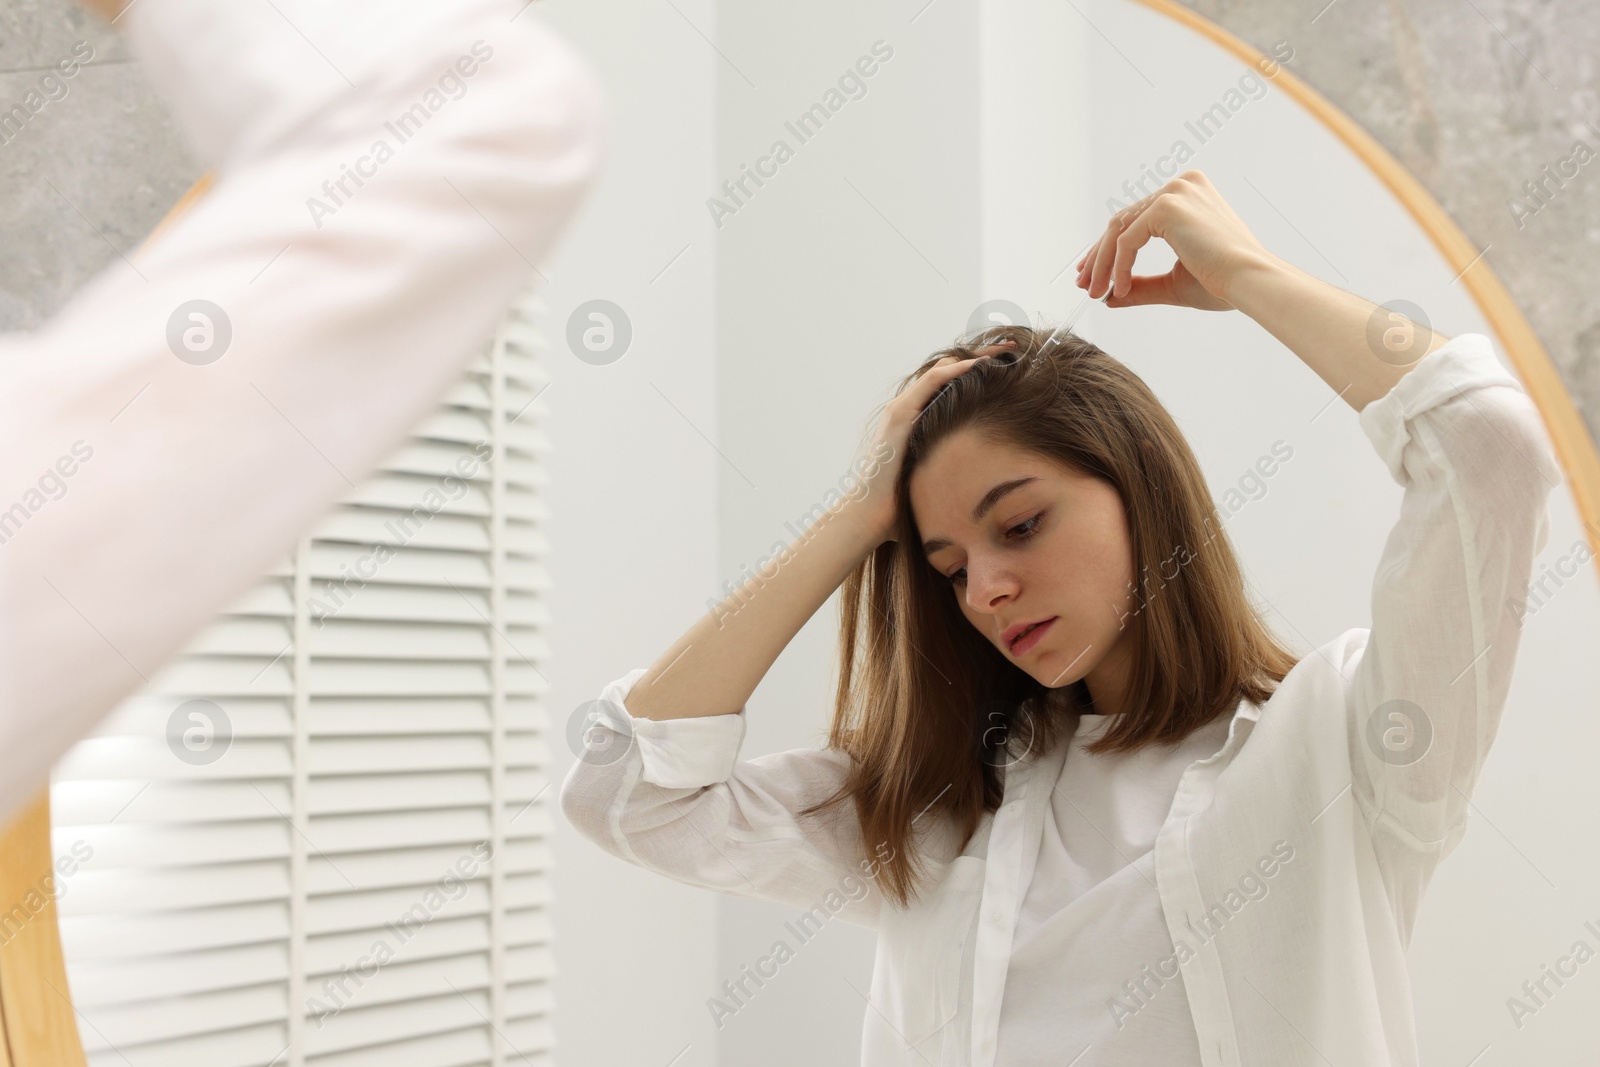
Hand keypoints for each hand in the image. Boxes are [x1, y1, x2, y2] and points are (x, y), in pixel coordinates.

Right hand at [853, 342, 1017, 543]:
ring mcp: (902, 410)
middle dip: (981, 357)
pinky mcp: (900, 414)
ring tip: (1003, 350)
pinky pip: (931, 382)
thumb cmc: (904, 504)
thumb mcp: (939, 478)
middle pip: (948, 371)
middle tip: (1012, 348)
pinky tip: (979, 366)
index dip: (979, 373)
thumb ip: (955, 469)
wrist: (873, 516)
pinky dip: (955, 371)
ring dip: (974, 357)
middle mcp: (909, 410)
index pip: (951, 386)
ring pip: (941, 370)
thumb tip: (987, 482)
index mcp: (919, 422)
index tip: (1010, 368)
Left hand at [1074, 170, 1274, 311]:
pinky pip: (1127, 239)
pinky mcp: (1167, 205)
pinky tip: (1119, 288)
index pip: (1136, 218)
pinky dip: (1119, 265)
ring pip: (1119, 229)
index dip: (1109, 248)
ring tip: (1094, 292)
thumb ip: (1141, 285)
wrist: (1249, 282)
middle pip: (1123, 220)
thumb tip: (1108, 296)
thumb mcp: (1172, 283)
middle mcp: (1181, 185)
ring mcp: (1174, 191)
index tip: (1093, 274)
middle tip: (1084, 285)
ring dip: (1102, 263)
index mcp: (1188, 194)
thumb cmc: (1222, 283)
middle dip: (1099, 256)